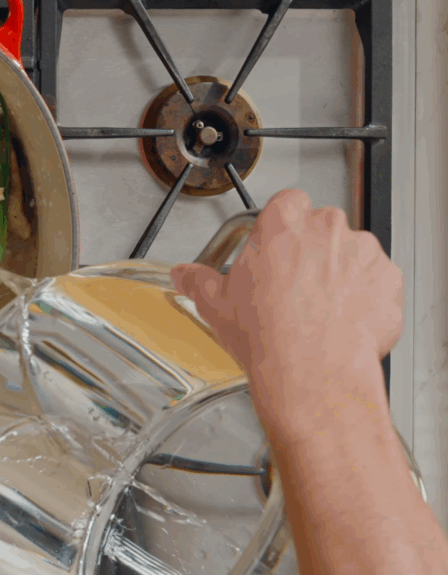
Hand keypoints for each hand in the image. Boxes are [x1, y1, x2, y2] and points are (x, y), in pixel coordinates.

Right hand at [170, 189, 402, 438]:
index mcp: (283, 225)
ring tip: (320, 308)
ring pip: (352, 253)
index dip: (282, 225)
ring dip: (340, 272)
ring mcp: (363, 253)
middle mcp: (327, 229)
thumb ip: (197, 281)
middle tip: (293, 284)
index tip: (275, 246)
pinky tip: (343, 321)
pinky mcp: (389, 281)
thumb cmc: (268, 335)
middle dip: (311, 250)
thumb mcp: (216, 305)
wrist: (312, 372)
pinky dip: (365, 297)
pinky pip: (377, 281)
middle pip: (322, 226)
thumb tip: (184, 275)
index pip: (288, 202)